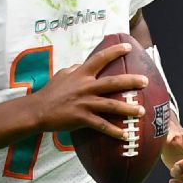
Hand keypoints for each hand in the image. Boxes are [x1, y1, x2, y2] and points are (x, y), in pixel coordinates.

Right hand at [31, 43, 146, 141]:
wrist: (37, 110)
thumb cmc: (50, 92)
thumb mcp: (62, 75)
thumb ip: (76, 69)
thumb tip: (84, 64)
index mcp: (81, 74)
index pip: (100, 58)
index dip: (114, 51)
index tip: (128, 47)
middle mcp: (85, 87)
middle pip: (112, 83)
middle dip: (131, 81)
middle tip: (145, 81)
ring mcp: (84, 103)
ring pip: (111, 105)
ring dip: (128, 108)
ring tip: (141, 111)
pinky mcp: (81, 118)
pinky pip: (101, 125)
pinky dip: (114, 131)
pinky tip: (126, 135)